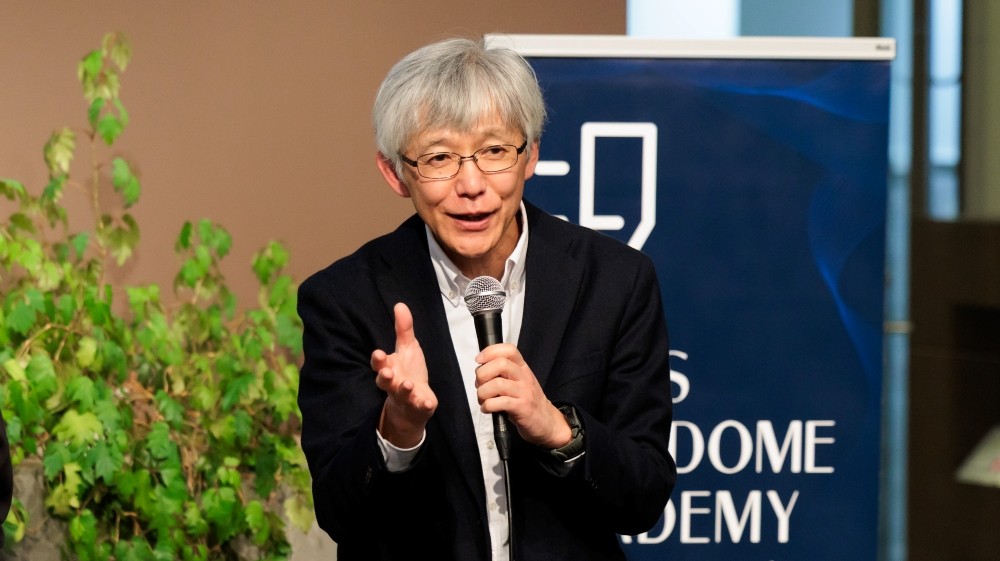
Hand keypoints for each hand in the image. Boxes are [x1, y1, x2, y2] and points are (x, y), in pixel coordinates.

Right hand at [371, 303, 437, 447]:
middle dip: (385, 377)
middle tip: (387, 373)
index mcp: (389, 368)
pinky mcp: (418, 407)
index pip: (379, 364)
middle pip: (384, 381)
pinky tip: (427, 403)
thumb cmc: (408, 372)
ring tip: (407, 384)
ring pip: (401, 394)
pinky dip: (423, 406)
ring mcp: (405, 397)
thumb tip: (400, 304)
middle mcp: (394, 383)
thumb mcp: (407, 348)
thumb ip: (403, 329)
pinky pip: (420, 408)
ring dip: (404, 390)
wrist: (413, 405)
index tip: (378, 353)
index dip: (378, 360)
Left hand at [474, 344, 572, 448]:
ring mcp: (524, 392)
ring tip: (483, 400)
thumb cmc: (526, 400)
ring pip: (497, 384)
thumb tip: (480, 371)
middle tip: (480, 385)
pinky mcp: (522, 408)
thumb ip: (502, 373)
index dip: (490, 351)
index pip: (509, 349)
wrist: (546, 421)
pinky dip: (487, 406)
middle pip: (500, 364)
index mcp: (522, 367)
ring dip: (482, 393)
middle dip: (482, 374)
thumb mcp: (518, 381)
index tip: (479, 360)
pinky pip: (498, 403)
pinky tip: (488, 409)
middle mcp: (524, 376)